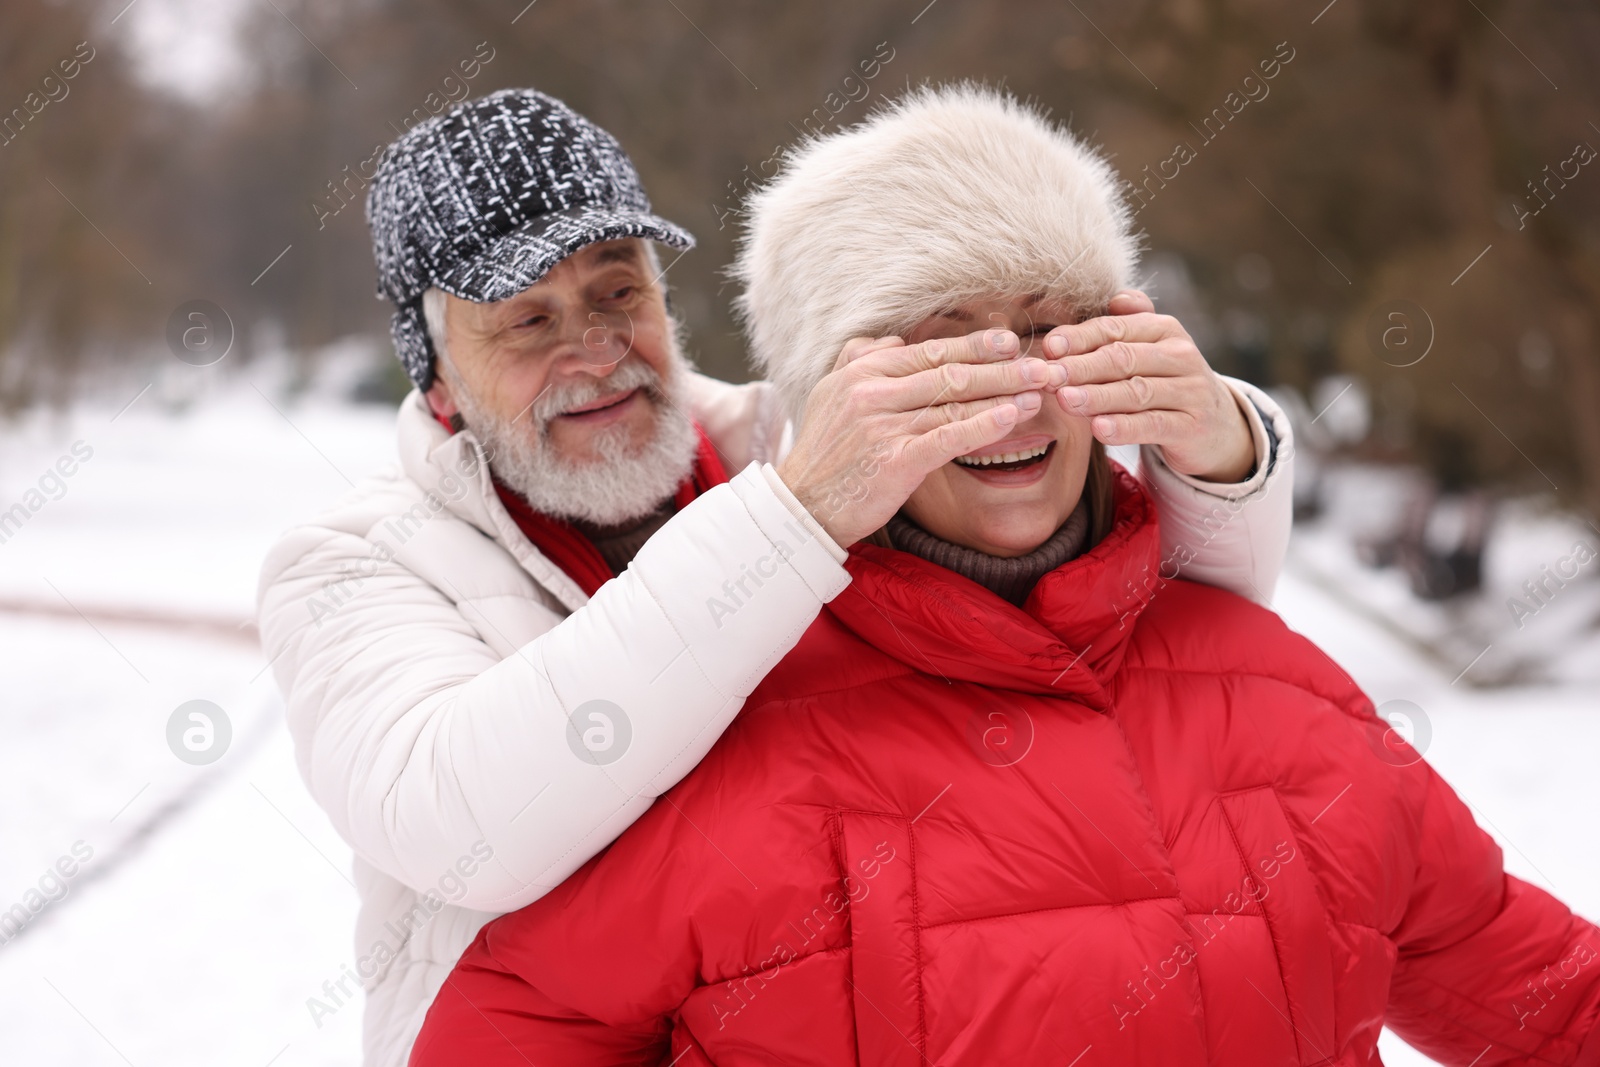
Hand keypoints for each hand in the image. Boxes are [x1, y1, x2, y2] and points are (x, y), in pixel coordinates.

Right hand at [778, 329, 1067, 546]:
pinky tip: (1013, 416)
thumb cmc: (823, 454)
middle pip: (949, 371)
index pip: (928, 351)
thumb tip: (895, 341)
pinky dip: (984, 424)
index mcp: (861, 372)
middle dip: (1001, 365)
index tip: (1009, 340)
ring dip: (1004, 393)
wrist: (802, 508)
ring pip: (955, 401)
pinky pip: (949, 436)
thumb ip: (859, 360)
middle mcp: (872, 392)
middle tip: (1042, 362)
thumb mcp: (829, 395)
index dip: (973, 344)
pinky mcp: (895, 461)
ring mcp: (883, 426)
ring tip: (1040, 390)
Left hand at [1044, 290, 1254, 482]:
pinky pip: (1154, 425)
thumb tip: (1114, 298)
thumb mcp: (1150, 350)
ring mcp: (1190, 391)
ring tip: (1065, 400)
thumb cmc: (1166, 382)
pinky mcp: (1193, 426)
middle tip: (1048, 376)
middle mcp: (1181, 356)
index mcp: (1165, 329)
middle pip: (1123, 358)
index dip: (1080, 338)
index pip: (1116, 329)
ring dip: (1097, 396)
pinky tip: (1099, 429)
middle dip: (1082, 367)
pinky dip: (1125, 428)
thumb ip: (1128, 325)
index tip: (1049, 348)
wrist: (1216, 425)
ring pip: (1136, 392)